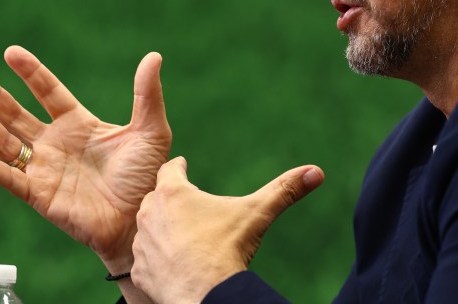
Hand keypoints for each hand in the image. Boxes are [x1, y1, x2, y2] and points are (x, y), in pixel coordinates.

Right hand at [0, 45, 171, 269]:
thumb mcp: (151, 131)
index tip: (11, 52)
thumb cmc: (147, 178)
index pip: (49, 92)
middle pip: (19, 115)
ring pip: (8, 144)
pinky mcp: (40, 195)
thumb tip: (154, 57)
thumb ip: (147, 95)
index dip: (31, 73)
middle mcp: (57, 144)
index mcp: (79, 124)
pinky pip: (10, 179)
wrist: (142, 218)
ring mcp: (45, 170)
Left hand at [132, 156, 323, 302]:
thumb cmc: (228, 248)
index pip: (171, 168)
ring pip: (148, 228)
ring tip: (180, 236)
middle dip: (169, 200)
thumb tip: (317, 172)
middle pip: (156, 197)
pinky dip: (157, 260)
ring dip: (161, 230)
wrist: (207, 294)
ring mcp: (143, 243)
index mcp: (173, 193)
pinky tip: (173, 264)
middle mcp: (150, 213)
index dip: (179, 167)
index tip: (184, 166)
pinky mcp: (140, 270)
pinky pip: (146, 259)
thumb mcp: (257, 213)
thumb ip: (284, 189)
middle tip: (185, 205)